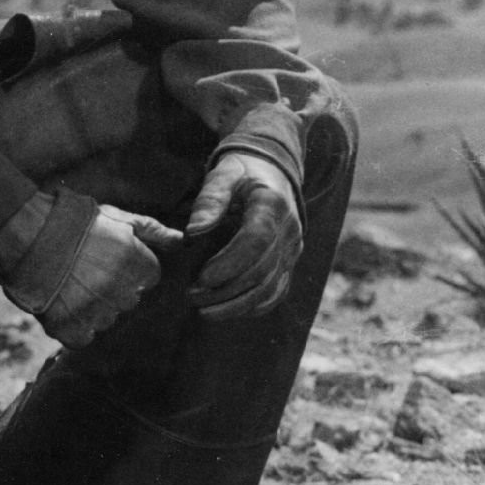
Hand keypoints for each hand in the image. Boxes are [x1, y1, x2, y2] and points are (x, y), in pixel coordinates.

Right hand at [0, 192, 180, 347]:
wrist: (28, 233)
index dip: (130, 269)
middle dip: (113, 289)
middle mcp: (120, 292)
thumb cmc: (75, 222)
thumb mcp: (118, 218)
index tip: (109, 259)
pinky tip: (63, 304)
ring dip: (93, 308)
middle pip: (128, 301)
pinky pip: (83, 338)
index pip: (148, 279)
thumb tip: (182, 241)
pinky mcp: (70, 328)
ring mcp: (95, 312)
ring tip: (71, 285)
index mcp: (136, 265)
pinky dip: (74, 326)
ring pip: (106, 319)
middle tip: (87, 271)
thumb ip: (152, 231)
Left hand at [185, 152, 302, 319]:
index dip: (229, 263)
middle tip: (192, 297)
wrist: (273, 173)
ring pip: (270, 289)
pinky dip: (252, 307)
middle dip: (226, 290)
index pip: (255, 241)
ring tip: (204, 311)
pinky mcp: (289, 263)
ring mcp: (292, 250)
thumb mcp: (223, 175)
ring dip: (236, 305)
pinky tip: (226, 311)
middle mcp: (289, 231)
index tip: (201, 278)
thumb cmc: (242, 173)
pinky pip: (276, 293)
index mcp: (272, 205)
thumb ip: (209, 201)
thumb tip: (192, 234)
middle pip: (262, 271)